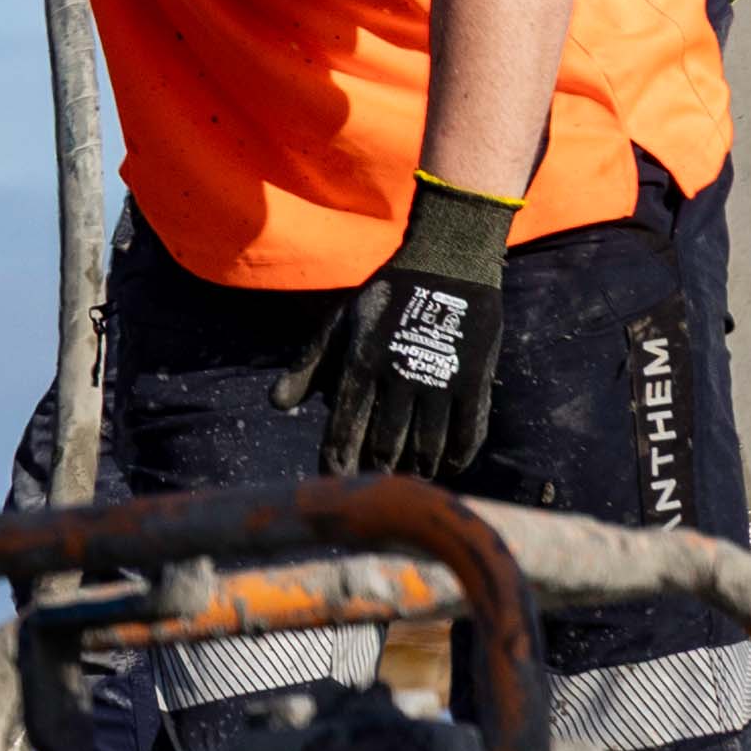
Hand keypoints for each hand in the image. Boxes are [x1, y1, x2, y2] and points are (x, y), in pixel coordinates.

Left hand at [279, 180, 521, 480]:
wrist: (447, 262)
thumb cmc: (386, 296)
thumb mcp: (340, 322)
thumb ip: (308, 364)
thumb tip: (276, 404)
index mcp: (362, 363)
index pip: (344, 425)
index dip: (337, 460)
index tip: (333, 482)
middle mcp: (399, 375)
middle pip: (386, 443)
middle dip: (377, 471)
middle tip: (373, 489)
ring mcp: (440, 378)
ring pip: (428, 445)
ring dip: (417, 469)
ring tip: (409, 480)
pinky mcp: (475, 378)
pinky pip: (469, 431)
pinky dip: (459, 456)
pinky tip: (449, 467)